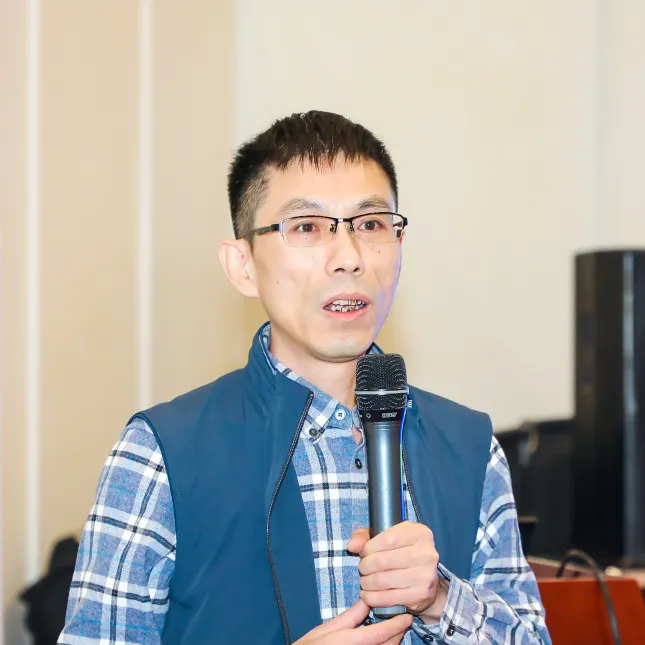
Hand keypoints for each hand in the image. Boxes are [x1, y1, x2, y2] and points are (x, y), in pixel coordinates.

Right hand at [294, 599, 412, 644]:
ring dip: (392, 642)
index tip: (407, 617)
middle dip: (397, 634)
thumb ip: (349, 617)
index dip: (396, 625)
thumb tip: (366, 602)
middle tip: (402, 621)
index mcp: (349, 642)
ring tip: (394, 631)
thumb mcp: (326, 629)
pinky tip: (383, 641)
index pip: (380, 634)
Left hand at [347, 522, 448, 623]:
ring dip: (367, 582)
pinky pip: (389, 598)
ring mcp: (425, 575)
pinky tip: (368, 595)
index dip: (369, 547)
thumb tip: (352, 546)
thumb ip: (365, 536)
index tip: (363, 553)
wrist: (426, 579)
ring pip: (383, 580)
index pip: (387, 539)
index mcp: (420, 533)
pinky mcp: (420, 594)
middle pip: (383, 560)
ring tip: (365, 581)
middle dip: (366, 566)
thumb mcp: (386, 536)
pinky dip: (373, 598)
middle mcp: (426, 553)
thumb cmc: (402, 553)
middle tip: (363, 569)